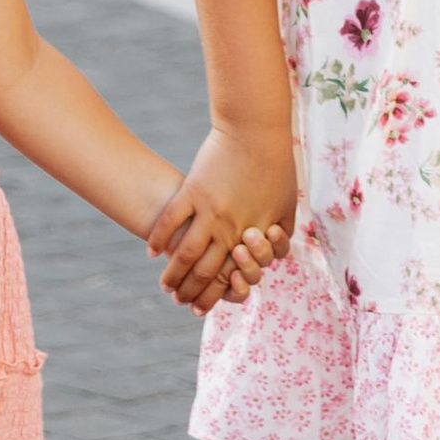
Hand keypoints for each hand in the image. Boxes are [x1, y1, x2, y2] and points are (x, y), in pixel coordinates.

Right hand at [147, 123, 296, 310]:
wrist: (257, 132)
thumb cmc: (277, 167)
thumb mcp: (287, 207)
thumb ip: (282, 235)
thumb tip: (277, 255)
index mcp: (253, 237)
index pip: (231, 278)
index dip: (214, 297)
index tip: (200, 307)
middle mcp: (229, 229)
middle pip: (205, 272)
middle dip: (190, 292)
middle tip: (178, 301)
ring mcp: (209, 211)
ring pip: (185, 253)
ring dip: (173, 274)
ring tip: (165, 285)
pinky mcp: (192, 191)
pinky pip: (171, 221)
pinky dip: (159, 239)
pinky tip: (152, 252)